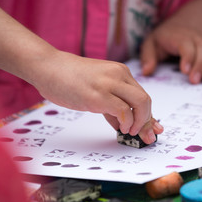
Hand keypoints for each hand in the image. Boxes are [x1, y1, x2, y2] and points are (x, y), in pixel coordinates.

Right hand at [32, 50, 162, 142]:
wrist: (48, 67)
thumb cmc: (69, 78)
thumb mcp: (96, 88)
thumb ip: (111, 105)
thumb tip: (123, 124)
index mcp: (120, 72)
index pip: (142, 96)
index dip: (148, 115)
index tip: (153, 128)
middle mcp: (118, 75)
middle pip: (145, 100)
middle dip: (148, 121)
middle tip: (144, 134)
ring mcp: (108, 84)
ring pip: (140, 104)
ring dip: (140, 123)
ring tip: (130, 132)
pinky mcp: (97, 96)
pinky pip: (123, 111)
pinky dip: (127, 122)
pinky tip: (121, 129)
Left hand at [140, 19, 201, 83]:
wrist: (186, 23)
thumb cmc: (165, 37)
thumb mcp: (151, 42)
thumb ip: (148, 56)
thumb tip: (146, 72)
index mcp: (178, 37)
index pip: (186, 45)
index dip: (187, 57)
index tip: (184, 70)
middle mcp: (195, 39)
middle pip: (201, 50)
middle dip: (199, 66)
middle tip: (195, 81)